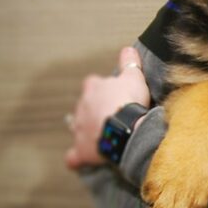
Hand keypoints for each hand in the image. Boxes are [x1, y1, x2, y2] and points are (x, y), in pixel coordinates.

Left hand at [65, 46, 150, 169]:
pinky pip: (73, 156)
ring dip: (86, 130)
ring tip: (101, 135)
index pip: (93, 83)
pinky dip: (76, 157)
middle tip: (112, 115)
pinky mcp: (81, 150)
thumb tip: (128, 48)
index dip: (103, 88)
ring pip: (78, 128)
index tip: (114, 93)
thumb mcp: (134, 77)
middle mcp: (81, 107)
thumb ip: (130, 62)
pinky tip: (80, 159)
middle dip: (95, 110)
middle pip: (84, 106)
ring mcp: (79, 129)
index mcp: (93, 88)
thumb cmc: (129, 101)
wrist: (125, 129)